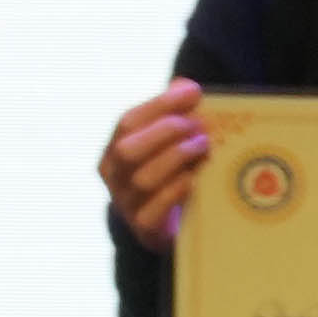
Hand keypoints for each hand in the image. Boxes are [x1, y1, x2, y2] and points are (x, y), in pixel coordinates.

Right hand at [99, 81, 211, 246]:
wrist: (171, 230)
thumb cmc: (171, 179)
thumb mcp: (171, 146)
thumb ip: (176, 115)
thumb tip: (186, 86)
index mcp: (114, 151)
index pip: (128, 122)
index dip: (160, 104)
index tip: (193, 92)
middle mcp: (114, 177)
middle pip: (128, 149)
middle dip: (165, 132)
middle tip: (198, 125)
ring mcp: (126, 204)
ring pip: (142, 179)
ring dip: (176, 158)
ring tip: (203, 146)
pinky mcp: (143, 228)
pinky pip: (153, 210)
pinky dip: (175, 190)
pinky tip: (194, 178)